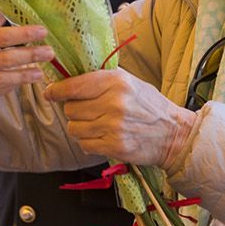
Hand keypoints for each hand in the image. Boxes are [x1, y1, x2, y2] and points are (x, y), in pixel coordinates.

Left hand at [45, 69, 196, 169]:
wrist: (174, 133)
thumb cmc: (149, 105)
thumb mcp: (129, 82)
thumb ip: (101, 79)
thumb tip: (68, 80)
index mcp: (116, 81)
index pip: (74, 86)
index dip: (57, 90)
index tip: (51, 93)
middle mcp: (114, 102)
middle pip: (71, 108)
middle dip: (74, 110)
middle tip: (87, 111)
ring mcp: (113, 126)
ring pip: (74, 128)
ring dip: (80, 128)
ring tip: (95, 125)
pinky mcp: (114, 146)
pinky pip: (84, 144)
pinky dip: (88, 142)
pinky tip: (101, 137)